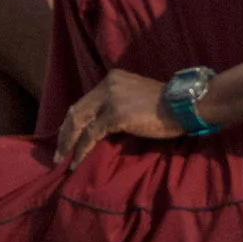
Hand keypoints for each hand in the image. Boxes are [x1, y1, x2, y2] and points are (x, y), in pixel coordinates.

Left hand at [54, 69, 183, 168]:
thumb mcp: (136, 98)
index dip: (73, 122)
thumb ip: (117, 104)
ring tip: (62, 160)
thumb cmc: (165, 107)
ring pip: (79, 122)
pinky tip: (76, 161)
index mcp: (112, 79)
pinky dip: (81, 150)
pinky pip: (91, 135)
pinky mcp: (115, 115)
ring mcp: (111, 99)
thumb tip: (101, 126)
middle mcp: (108, 85)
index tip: (66, 137)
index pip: (85, 101)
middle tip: (58, 153)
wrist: (184, 105)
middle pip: (76, 110)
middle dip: (65, 133)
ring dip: (68, 143)